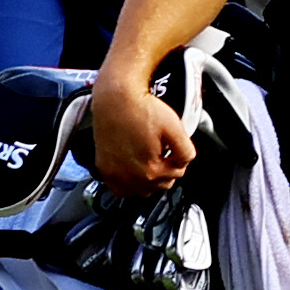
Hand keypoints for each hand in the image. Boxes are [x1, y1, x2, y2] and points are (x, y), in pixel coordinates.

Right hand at [85, 73, 195, 187]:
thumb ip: (186, 151)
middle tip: (161, 151)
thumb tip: (184, 162)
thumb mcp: (175, 128)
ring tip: (148, 158)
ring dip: (148, 178)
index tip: (172, 149)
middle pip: (160, 185)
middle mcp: (129, 177)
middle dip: (164, 170)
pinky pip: (120, 189)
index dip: (178, 159)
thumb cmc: (140, 110)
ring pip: (141, 190)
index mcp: (150, 169)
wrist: (115, 99)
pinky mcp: (103, 169)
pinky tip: (134, 168)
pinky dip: (129, 182)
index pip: (176, 174)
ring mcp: (114, 174)